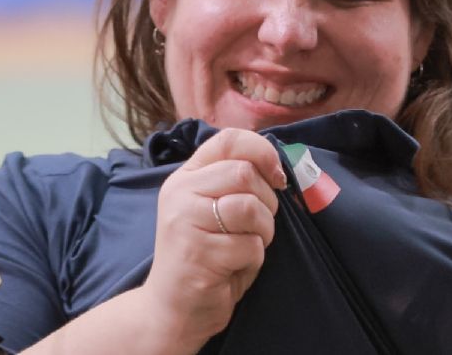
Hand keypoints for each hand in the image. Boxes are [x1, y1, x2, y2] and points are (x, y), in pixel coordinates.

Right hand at [141, 128, 286, 348]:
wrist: (171, 310)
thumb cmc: (204, 257)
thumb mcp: (213, 210)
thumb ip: (235, 184)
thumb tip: (279, 169)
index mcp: (185, 177)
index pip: (229, 140)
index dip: (263, 151)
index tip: (277, 177)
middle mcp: (180, 193)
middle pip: (245, 173)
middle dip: (267, 202)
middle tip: (257, 226)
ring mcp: (185, 222)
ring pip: (251, 207)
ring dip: (263, 231)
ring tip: (245, 247)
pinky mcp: (198, 253)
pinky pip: (250, 245)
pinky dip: (253, 259)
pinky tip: (233, 268)